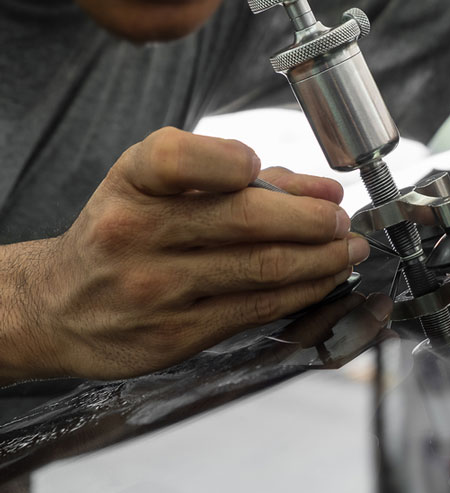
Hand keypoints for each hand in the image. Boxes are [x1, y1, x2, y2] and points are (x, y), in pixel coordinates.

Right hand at [1, 127, 369, 380]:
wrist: (60, 305)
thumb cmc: (122, 231)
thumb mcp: (156, 185)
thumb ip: (237, 178)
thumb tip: (322, 189)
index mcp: (132, 182)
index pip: (180, 157)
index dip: (232, 160)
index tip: (265, 167)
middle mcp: (136, 233)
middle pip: (247, 220)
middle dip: (313, 219)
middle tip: (343, 219)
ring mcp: (155, 288)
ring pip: (262, 269)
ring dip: (321, 258)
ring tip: (346, 249)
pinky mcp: (175, 334)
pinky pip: (256, 309)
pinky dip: (302, 291)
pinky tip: (322, 279)